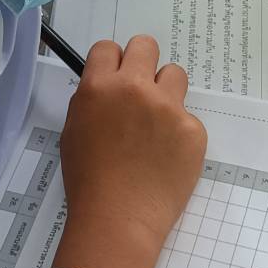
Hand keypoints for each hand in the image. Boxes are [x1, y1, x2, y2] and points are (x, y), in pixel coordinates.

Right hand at [52, 35, 206, 267]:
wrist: (118, 220)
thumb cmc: (88, 182)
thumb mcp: (74, 131)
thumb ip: (92, 101)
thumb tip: (107, 87)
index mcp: (99, 87)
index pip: (108, 48)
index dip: (111, 63)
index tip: (115, 77)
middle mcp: (135, 89)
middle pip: (146, 46)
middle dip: (142, 63)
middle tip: (140, 89)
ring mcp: (168, 108)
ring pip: (175, 75)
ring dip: (166, 92)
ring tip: (156, 124)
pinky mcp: (193, 130)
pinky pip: (188, 118)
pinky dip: (179, 133)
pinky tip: (166, 158)